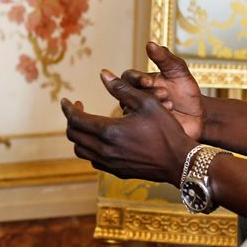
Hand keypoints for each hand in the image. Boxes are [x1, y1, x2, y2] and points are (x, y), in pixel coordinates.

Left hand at [62, 69, 195, 184]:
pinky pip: (93, 160)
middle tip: (78, 108)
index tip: (66, 100)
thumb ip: (122, 88)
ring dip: (79, 135)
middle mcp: (105, 150)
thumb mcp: (146, 102)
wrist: (180, 162)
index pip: (76, 120)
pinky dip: (90, 148)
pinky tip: (101, 139)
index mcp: (109, 131)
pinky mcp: (117, 172)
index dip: (68, 108)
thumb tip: (103, 74)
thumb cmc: (166, 130)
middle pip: (73, 136)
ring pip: (81, 150)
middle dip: (71, 120)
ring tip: (87, 123)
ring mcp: (110, 164)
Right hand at [120, 42, 203, 141]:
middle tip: (163, 93)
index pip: (127, 77)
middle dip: (145, 93)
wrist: (199, 116)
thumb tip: (150, 44)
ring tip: (170, 104)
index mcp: (141, 82)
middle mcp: (137, 98)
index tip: (148, 81)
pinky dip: (154, 120)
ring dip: (150, 106)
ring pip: (132, 110)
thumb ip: (165, 58)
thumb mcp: (178, 71)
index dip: (135, 79)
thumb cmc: (187, 92)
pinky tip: (169, 117)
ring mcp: (139, 114)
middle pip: (127, 93)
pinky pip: (140, 126)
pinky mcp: (145, 129)